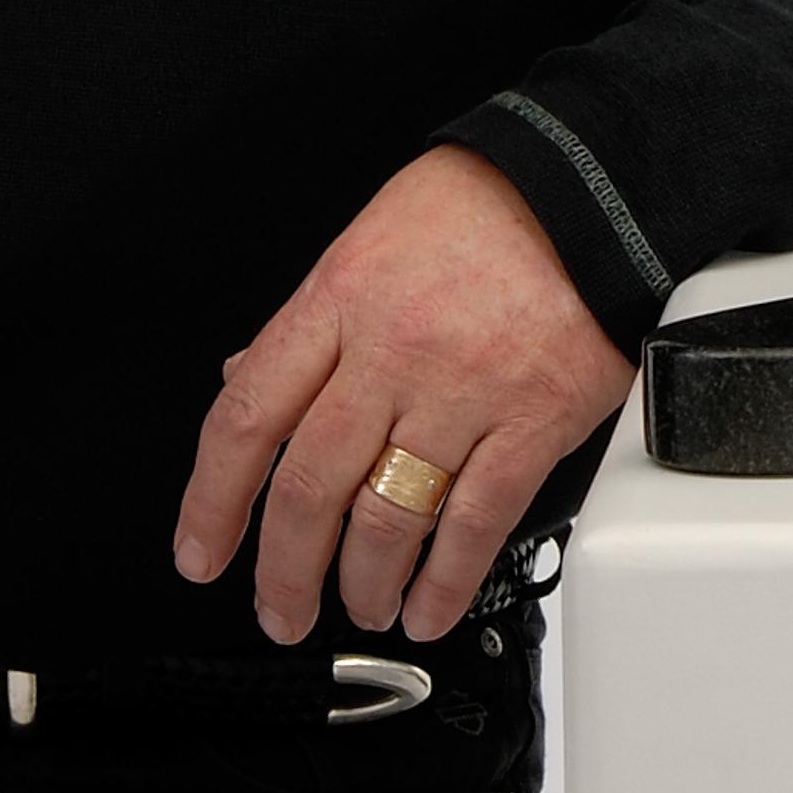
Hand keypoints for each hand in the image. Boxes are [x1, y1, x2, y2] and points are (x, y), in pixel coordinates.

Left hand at [172, 143, 633, 646]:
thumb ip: (311, 324)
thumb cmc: (484, 204)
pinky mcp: (532, 420)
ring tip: (362, 606)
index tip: (200, 553)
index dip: (212, 501)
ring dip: (364, 586)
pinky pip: (475, 524)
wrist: (592, 182)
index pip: (247, 417)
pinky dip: (445, 583)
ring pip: (387, 519)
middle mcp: (392, 349)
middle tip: (281, 610)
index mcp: (341, 299)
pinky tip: (430, 606)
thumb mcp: (370, 240)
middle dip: (284, 571)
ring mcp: (462, 390)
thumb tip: (249, 381)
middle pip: (310, 487)